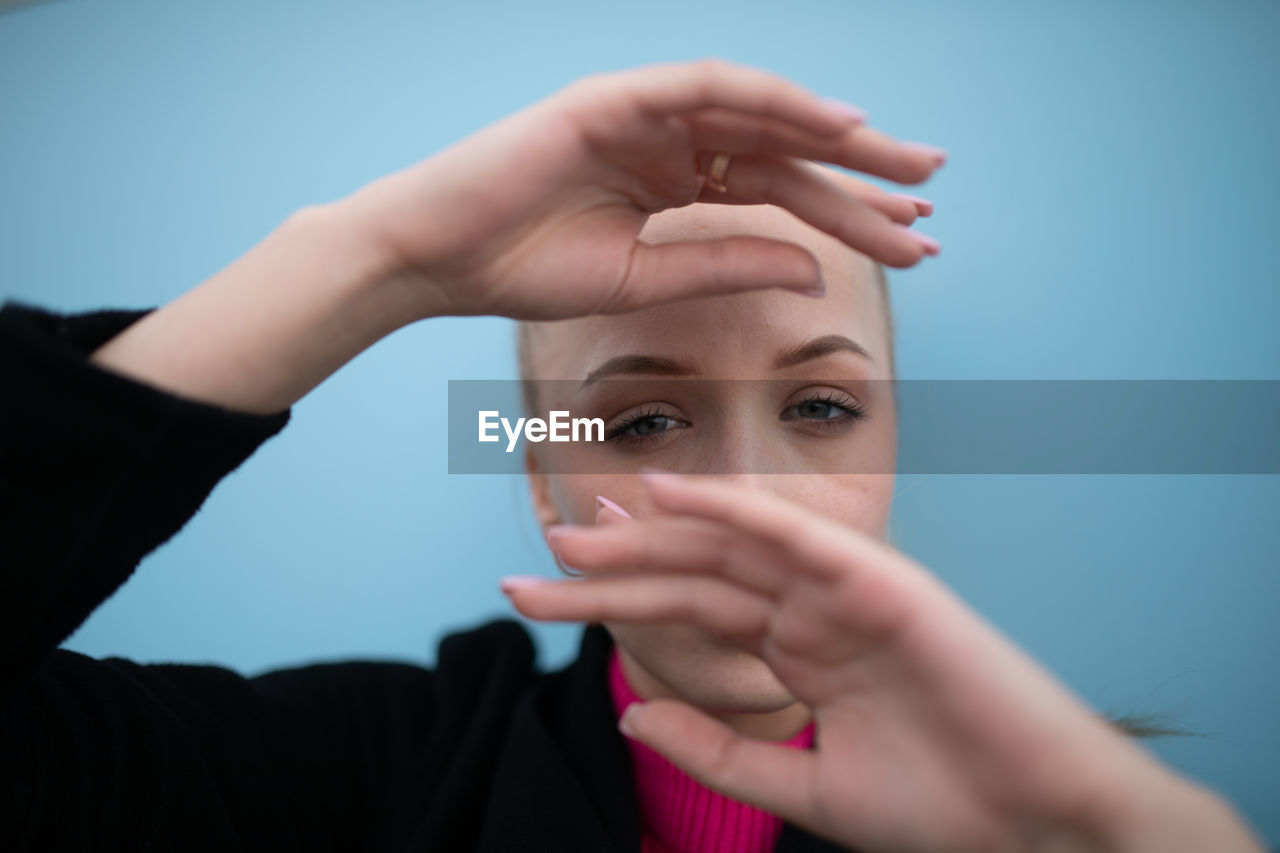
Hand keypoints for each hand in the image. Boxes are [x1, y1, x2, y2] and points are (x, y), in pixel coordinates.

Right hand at [341, 57, 945, 320]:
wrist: (435, 260)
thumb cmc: (524, 270)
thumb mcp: (646, 279)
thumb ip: (728, 263)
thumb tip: (813, 270)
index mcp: (674, 184)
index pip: (778, 192)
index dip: (846, 214)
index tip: (912, 241)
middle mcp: (670, 142)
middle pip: (785, 150)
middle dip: (862, 174)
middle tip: (934, 196)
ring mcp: (645, 114)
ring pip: (761, 115)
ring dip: (837, 136)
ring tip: (908, 166)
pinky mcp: (616, 97)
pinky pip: (709, 88)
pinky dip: (773, 100)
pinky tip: (837, 124)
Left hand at [501, 470, 1265, 852]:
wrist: (1038, 828)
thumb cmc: (941, 807)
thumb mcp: (802, 785)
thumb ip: (717, 748)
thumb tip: (629, 714)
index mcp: (796, 649)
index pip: (688, 610)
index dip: (614, 600)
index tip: (540, 592)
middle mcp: (812, 610)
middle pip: (693, 575)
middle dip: (613, 568)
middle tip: (532, 562)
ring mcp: (846, 591)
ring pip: (732, 548)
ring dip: (652, 534)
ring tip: (572, 533)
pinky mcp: (885, 583)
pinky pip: (799, 537)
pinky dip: (736, 510)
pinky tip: (670, 495)